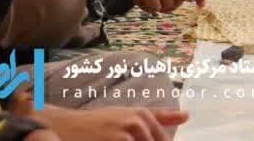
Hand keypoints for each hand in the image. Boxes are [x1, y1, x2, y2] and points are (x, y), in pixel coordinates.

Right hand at [38, 105, 187, 140]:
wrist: (66, 126)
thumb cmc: (99, 123)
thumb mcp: (129, 114)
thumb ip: (159, 116)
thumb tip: (187, 115)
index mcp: (144, 115)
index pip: (164, 140)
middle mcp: (139, 121)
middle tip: (124, 140)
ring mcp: (128, 131)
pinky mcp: (118, 140)